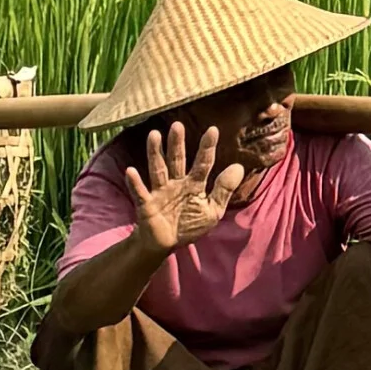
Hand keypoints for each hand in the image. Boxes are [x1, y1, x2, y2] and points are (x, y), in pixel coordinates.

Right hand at [123, 121, 245, 257]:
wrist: (165, 244)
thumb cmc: (189, 225)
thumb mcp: (212, 210)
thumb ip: (224, 189)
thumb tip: (239, 166)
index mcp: (194, 184)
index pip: (203, 164)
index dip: (207, 148)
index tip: (213, 130)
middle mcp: (176, 184)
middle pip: (177, 160)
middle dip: (177, 144)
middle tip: (177, 125)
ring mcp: (160, 192)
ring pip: (158, 169)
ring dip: (155, 153)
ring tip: (154, 134)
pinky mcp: (146, 204)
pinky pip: (140, 192)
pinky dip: (135, 183)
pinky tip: (131, 171)